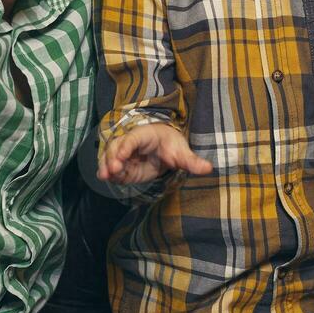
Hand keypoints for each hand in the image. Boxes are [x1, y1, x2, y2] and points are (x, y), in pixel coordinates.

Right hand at [97, 123, 213, 184]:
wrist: (163, 147)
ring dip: (106, 165)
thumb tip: (209, 169)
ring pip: (110, 155)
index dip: (127, 146)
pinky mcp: (122, 165)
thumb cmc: (171, 144)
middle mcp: (131, 141)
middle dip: (113, 157)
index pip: (133, 138)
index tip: (122, 156)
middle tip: (112, 170)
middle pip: (117, 146)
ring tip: (104, 176)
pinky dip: (107, 172)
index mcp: (145, 134)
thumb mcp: (182, 152)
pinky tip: (106, 178)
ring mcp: (124, 153)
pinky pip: (111, 166)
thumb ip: (192, 161)